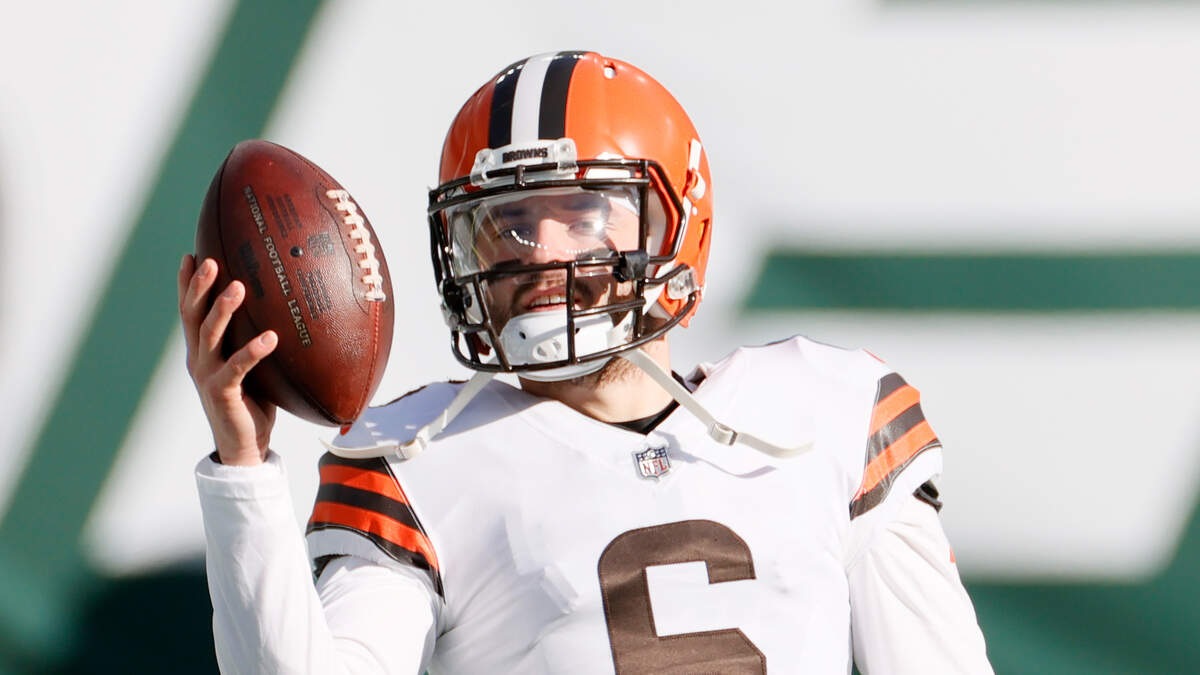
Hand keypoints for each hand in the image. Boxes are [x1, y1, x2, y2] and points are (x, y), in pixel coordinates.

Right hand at [178, 254, 277, 465]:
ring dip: (223, 308)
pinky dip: (253, 350)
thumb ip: (252, 341)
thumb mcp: (250, 367)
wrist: (244, 446)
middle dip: (199, 286)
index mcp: (202, 351)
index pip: (189, 311)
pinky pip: (238, 366)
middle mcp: (199, 359)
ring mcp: (207, 375)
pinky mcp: (222, 392)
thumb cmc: (252, 402)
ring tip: (239, 285)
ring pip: (210, 335)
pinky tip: (271, 336)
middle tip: (211, 260)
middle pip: (193, 315)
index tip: (191, 254)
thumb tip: (280, 313)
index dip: (186, 284)